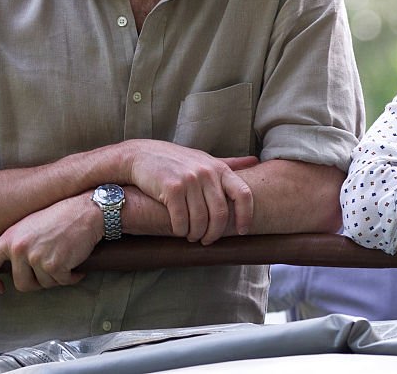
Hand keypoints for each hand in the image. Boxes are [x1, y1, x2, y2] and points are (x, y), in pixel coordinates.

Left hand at [0, 195, 99, 292]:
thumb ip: (16, 244)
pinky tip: (77, 266)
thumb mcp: (29, 225)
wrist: (87, 210)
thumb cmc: (62, 215)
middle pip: (21, 283)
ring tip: (66, 261)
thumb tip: (11, 265)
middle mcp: (20, 249)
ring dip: (57, 277)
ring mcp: (37, 257)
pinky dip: (72, 277)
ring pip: (45, 284)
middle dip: (37, 283)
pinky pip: (62, 282)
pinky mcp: (55, 265)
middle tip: (50, 272)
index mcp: (10, 238)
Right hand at [123, 140, 257, 243]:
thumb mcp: (205, 159)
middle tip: (207, 240)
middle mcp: (207, 173)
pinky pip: (181, 220)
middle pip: (220, 214)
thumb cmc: (176, 161)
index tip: (242, 231)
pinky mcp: (172, 189)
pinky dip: (180, 230)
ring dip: (196, 234)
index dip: (246, 216)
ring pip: (200, 220)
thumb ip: (230, 163)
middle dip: (214, 233)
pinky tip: (178, 229)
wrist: (141, 155)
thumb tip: (255, 161)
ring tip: (192, 236)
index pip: (243, 194)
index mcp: (219, 168)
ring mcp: (190, 180)